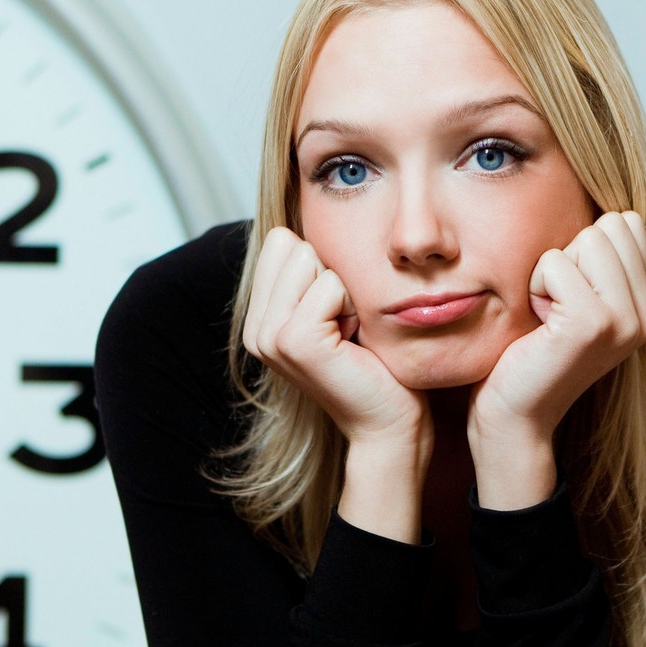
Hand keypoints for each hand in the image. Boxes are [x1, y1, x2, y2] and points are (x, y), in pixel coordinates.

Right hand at [242, 227, 428, 449]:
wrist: (389, 422)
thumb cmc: (375, 364)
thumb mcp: (336, 308)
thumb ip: (311, 271)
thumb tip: (305, 224)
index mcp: (259, 318)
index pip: (280, 240)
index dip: (322, 267)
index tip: (337, 313)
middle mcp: (255, 329)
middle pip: (292, 244)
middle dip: (333, 275)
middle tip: (346, 326)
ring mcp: (269, 337)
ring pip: (310, 259)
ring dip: (345, 291)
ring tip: (350, 333)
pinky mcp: (295, 341)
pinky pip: (330, 284)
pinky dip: (353, 306)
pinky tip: (354, 341)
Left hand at [468, 211, 645, 448]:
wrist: (513, 415)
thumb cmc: (531, 352)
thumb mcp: (575, 298)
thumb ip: (600, 261)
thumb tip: (609, 207)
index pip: (627, 222)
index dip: (582, 248)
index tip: (568, 296)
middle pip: (609, 225)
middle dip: (568, 256)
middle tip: (555, 307)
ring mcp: (625, 320)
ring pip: (585, 238)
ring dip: (550, 271)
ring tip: (548, 315)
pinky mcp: (592, 324)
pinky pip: (554, 262)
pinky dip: (535, 285)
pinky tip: (538, 324)